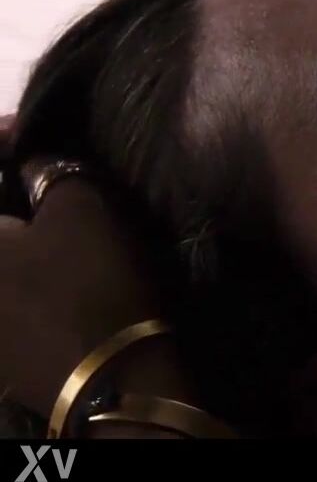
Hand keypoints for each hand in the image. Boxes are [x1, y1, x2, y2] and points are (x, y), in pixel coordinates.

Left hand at [0, 119, 160, 414]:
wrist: (112, 379)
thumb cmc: (90, 283)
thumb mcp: (83, 207)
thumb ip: (51, 168)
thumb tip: (34, 163)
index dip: (0, 139)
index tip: (31, 131)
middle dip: (6, 186)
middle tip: (37, 170)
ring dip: (12, 225)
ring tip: (43, 210)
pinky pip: (2, 282)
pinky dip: (14, 260)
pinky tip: (44, 254)